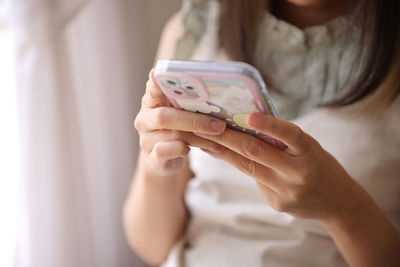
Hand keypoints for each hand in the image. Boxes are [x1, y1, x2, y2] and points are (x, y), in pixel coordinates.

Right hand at [134, 69, 225, 176]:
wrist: (164, 160)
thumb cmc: (177, 131)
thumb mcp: (182, 114)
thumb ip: (189, 103)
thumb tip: (218, 95)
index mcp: (152, 102)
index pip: (152, 88)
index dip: (156, 82)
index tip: (160, 74)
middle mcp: (145, 119)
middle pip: (165, 116)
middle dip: (195, 120)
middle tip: (219, 125)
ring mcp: (146, 139)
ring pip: (172, 135)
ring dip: (199, 138)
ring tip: (219, 140)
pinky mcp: (152, 158)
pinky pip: (167, 152)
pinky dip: (184, 150)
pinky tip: (199, 150)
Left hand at [194, 112, 367, 224]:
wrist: (338, 202)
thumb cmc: (320, 165)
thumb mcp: (310, 148)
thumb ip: (284, 139)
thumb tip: (247, 124)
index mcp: (311, 153)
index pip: (291, 135)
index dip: (270, 125)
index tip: (249, 115)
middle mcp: (298, 173)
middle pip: (257, 153)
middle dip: (227, 137)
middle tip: (204, 125)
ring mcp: (286, 192)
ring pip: (249, 168)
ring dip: (223, 152)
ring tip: (203, 140)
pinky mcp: (277, 204)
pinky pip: (255, 181)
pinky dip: (242, 166)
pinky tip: (226, 155)